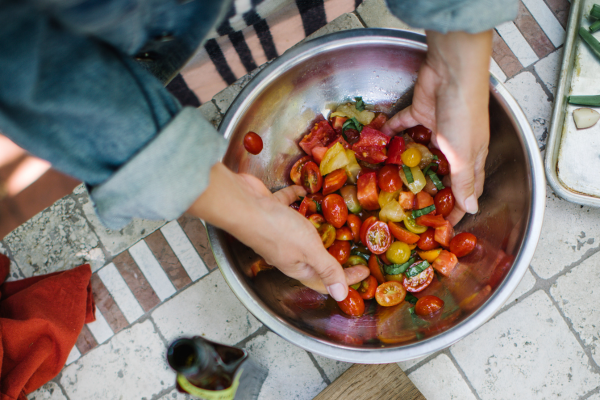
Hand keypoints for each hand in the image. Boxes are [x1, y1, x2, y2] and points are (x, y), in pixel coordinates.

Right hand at [187, 162, 368, 300]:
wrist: (242, 204)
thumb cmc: (276, 229)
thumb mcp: (309, 250)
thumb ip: (327, 269)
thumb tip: (341, 296)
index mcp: (297, 266)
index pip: (325, 280)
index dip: (346, 278)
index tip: (365, 271)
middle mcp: (288, 252)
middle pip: (315, 258)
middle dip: (334, 254)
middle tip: (353, 246)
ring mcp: (279, 231)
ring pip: (302, 231)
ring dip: (317, 226)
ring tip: (334, 220)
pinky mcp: (272, 210)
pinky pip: (289, 205)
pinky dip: (298, 199)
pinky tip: (307, 191)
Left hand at [381, 30, 491, 224]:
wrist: (452, 71)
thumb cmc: (464, 112)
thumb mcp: (465, 153)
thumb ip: (465, 181)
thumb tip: (473, 209)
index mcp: (471, 157)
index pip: (466, 190)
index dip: (456, 209)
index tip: (442, 227)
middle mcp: (454, 145)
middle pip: (439, 174)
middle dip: (425, 191)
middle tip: (407, 208)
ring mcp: (435, 128)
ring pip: (418, 153)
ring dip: (404, 165)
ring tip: (386, 181)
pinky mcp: (419, 112)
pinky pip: (402, 127)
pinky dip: (391, 134)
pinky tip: (378, 145)